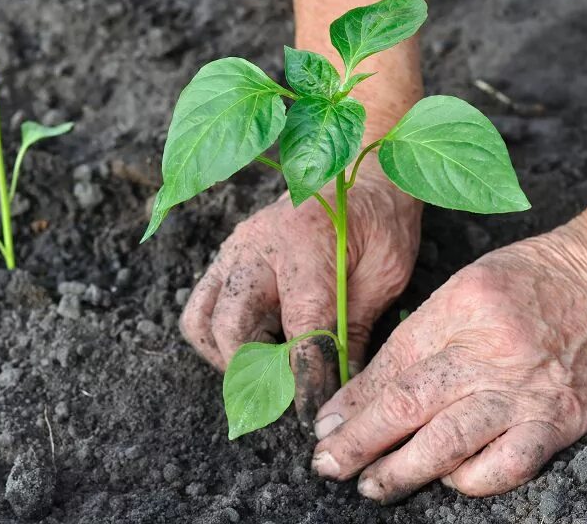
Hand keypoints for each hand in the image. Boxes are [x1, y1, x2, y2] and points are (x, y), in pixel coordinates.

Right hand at [180, 164, 421, 419]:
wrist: (358, 172)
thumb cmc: (379, 221)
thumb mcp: (385, 275)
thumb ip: (356, 329)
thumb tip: (342, 388)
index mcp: (306, 247)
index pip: (300, 328)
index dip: (305, 378)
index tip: (310, 415)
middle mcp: (258, 247)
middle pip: (231, 328)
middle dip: (256, 373)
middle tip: (284, 397)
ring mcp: (234, 251)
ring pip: (201, 320)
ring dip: (226, 357)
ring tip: (264, 372)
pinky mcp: (225, 258)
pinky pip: (201, 306)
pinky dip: (219, 337)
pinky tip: (256, 346)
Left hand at [311, 217, 586, 500]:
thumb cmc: (534, 279)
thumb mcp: (465, 289)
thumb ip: (420, 337)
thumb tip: (368, 389)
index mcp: (455, 310)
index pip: (390, 366)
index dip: (352, 402)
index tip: (326, 427)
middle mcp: (485, 351)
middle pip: (408, 404)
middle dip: (360, 441)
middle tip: (328, 464)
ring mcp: (523, 390)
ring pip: (448, 441)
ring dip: (403, 470)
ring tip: (372, 486)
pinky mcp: (558, 420)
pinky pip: (508, 464)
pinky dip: (473, 480)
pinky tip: (451, 480)